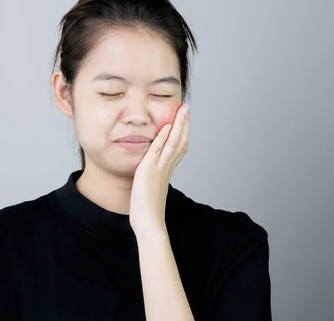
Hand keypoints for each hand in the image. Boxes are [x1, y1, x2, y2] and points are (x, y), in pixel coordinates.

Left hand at [129, 103, 189, 234]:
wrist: (149, 224)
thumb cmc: (147, 212)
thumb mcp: (150, 190)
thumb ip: (152, 180)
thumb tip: (151, 177)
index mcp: (167, 171)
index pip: (178, 147)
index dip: (182, 132)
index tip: (184, 119)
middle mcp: (166, 168)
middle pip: (180, 141)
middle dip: (184, 124)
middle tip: (186, 108)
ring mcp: (159, 169)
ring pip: (173, 143)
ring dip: (178, 125)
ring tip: (182, 110)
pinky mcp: (148, 172)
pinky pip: (157, 151)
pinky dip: (162, 138)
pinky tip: (166, 126)